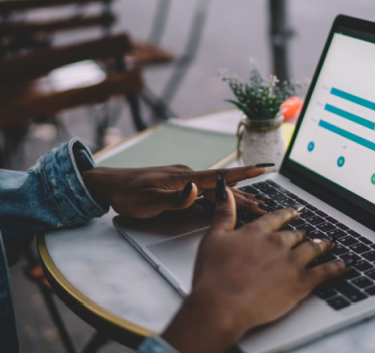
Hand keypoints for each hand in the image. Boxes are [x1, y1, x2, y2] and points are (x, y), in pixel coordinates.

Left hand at [81, 164, 269, 217]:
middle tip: (266, 206)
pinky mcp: (178, 187)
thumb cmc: (127, 194)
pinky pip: (204, 192)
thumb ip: (175, 198)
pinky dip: (219, 199)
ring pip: (215, 190)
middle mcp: (188, 177)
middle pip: (222, 187)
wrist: (109, 185)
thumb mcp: (149, 201)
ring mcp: (183, 181)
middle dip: (245, 195)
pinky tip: (226, 202)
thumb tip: (196, 192)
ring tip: (254, 205)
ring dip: (235, 198)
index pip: (219, 176)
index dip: (243, 173)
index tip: (263, 168)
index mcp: (184, 178)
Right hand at [161, 181, 346, 352]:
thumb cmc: (213, 277)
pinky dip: (336, 268)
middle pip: (295, 234)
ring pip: (312, 248)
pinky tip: (342, 265)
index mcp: (256, 232)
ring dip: (321, 246)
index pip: (276, 218)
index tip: (292, 212)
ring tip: (327, 244)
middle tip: (307, 234)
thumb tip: (226, 193)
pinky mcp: (301, 283)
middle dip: (302, 234)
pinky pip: (325, 272)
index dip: (286, 214)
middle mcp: (277, 243)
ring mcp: (291, 262)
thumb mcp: (212, 239)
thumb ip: (223, 214)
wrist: (221, 305)